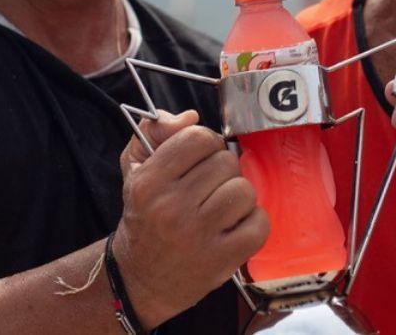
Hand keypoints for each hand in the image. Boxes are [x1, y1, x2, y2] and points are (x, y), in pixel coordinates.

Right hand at [113, 110, 268, 327]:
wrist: (140, 279)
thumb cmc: (144, 217)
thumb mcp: (136, 170)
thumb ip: (156, 132)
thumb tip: (191, 116)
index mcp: (150, 182)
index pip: (198, 138)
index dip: (207, 143)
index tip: (202, 157)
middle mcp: (172, 208)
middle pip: (225, 162)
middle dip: (223, 170)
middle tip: (210, 186)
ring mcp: (198, 236)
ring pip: (244, 191)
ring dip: (238, 196)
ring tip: (223, 207)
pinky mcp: (221, 260)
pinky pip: (259, 224)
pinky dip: (253, 223)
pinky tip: (235, 227)